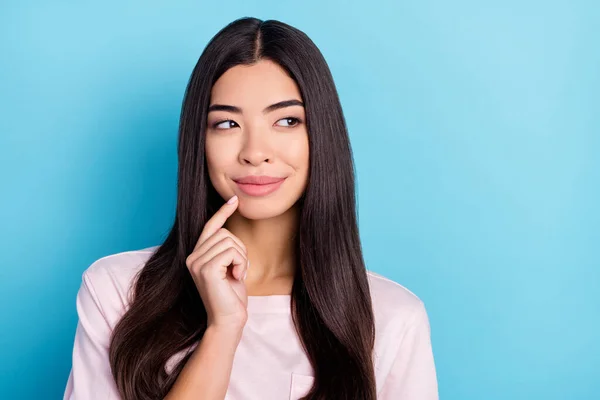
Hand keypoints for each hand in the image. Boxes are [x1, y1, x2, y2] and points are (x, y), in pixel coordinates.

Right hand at [185, 195, 248, 329]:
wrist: (228, 320)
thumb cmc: (231, 297)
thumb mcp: (229, 267)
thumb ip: (225, 250)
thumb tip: (230, 230)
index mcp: (196, 256)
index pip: (210, 226)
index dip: (222, 212)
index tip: (234, 200)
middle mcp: (192, 257)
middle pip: (225, 233)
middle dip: (240, 249)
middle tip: (239, 270)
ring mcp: (197, 262)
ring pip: (230, 241)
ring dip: (241, 257)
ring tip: (236, 275)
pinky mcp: (206, 269)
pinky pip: (232, 251)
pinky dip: (241, 263)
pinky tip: (236, 277)